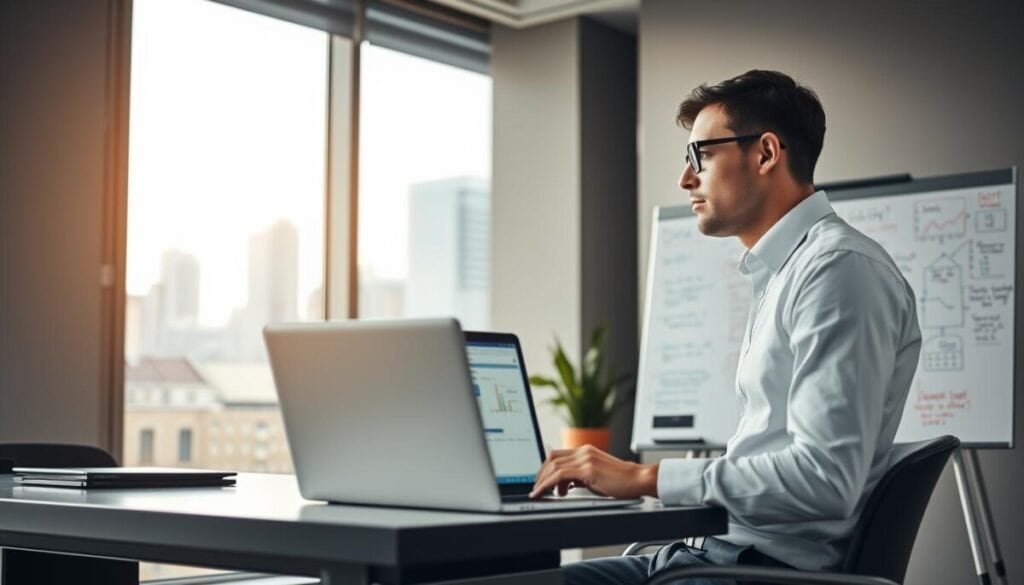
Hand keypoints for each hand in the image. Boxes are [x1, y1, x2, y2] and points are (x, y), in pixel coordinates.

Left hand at [529, 444, 658, 498]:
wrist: (639, 480)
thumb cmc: (622, 482)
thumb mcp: (596, 476)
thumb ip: (580, 477)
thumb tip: (565, 485)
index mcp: (586, 451)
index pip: (558, 455)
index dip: (545, 467)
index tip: (540, 480)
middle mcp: (584, 452)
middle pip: (551, 458)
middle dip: (540, 474)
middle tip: (537, 488)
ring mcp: (585, 459)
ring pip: (553, 466)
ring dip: (542, 480)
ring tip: (539, 493)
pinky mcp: (588, 470)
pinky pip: (559, 476)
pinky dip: (547, 484)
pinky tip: (544, 492)